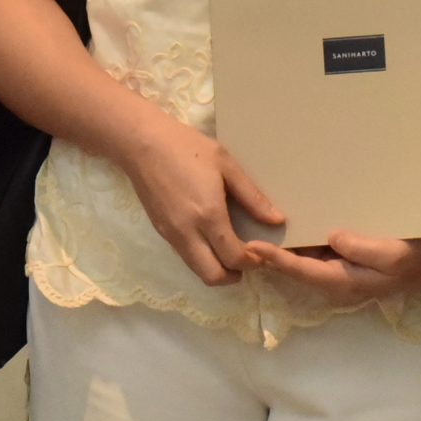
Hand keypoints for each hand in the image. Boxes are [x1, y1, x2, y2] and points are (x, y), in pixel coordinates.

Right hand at [118, 114, 283, 285]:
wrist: (143, 144)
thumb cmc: (188, 148)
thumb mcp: (227, 166)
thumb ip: (252, 196)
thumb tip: (277, 220)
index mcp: (209, 215)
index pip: (234, 257)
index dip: (253, 262)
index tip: (262, 253)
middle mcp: (188, 233)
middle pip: (213, 276)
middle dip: (234, 275)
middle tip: (247, 260)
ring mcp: (172, 235)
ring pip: (197, 270)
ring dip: (217, 269)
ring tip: (231, 250)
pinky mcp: (161, 232)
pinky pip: (185, 257)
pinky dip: (202, 258)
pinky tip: (211, 238)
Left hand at [245, 230, 420, 304]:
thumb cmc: (419, 256)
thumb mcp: (396, 254)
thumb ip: (364, 249)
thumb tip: (332, 239)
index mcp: (346, 282)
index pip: (303, 271)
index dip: (276, 260)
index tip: (252, 247)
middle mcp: (337, 278)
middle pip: (296, 268)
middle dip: (270, 255)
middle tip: (241, 235)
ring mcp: (341, 269)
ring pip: (304, 260)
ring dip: (283, 247)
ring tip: (256, 227)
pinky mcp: (346, 258)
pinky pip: (316, 251)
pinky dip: (300, 239)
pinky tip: (289, 223)